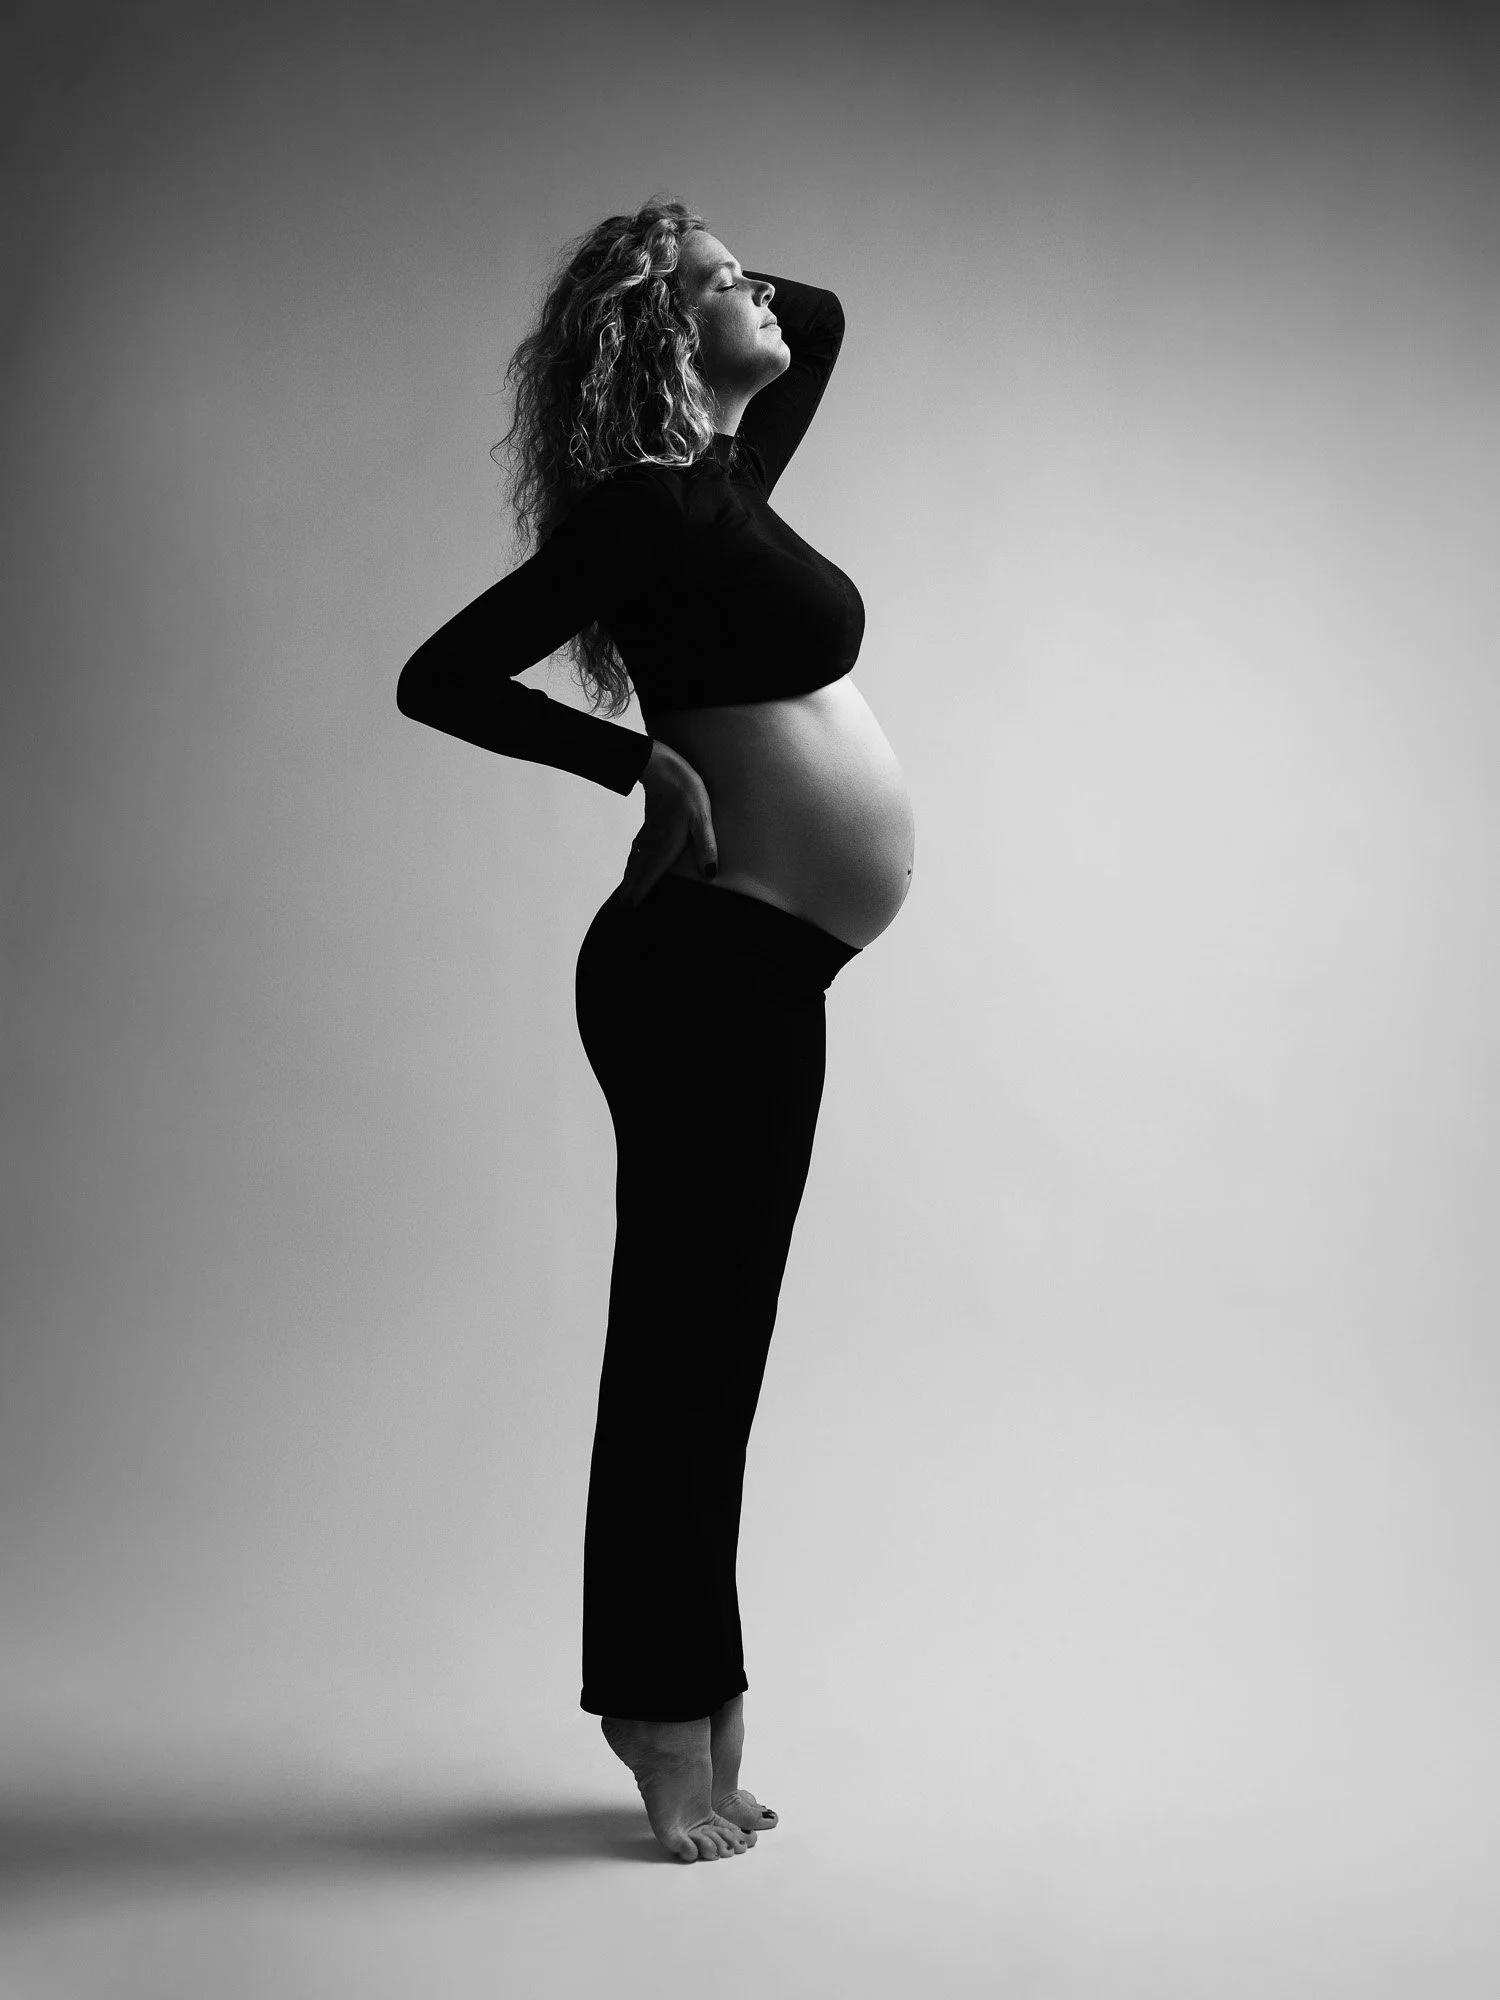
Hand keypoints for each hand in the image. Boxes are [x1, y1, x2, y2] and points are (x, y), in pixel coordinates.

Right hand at [618, 740, 718, 906]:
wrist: (662, 765)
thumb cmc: (686, 791)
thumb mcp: (702, 818)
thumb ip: (706, 846)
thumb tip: (710, 874)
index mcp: (665, 846)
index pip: (650, 876)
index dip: (641, 894)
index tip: (630, 912)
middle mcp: (652, 844)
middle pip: (638, 873)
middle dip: (630, 893)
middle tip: (621, 913)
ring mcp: (648, 835)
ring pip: (635, 863)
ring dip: (629, 881)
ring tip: (623, 897)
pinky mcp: (648, 826)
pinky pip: (636, 852)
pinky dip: (632, 865)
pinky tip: (631, 868)